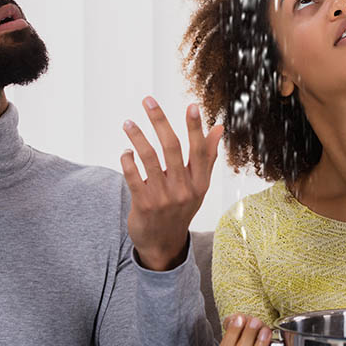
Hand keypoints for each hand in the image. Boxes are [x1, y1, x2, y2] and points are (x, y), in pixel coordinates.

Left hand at [120, 97, 222, 270]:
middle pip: (172, 147)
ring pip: (148, 157)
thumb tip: (219, 127)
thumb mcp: (198, 187)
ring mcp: (163, 198)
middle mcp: (183, 189)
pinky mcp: (143, 204)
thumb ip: (207, 157)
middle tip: (148, 100)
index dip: (195, 127)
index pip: (199, 150)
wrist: (163, 244)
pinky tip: (126, 151)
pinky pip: (132, 175)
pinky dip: (127, 159)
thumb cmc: (181, 208)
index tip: (191, 105)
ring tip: (128, 123)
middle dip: (160, 120)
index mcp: (199, 183)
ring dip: (137, 136)